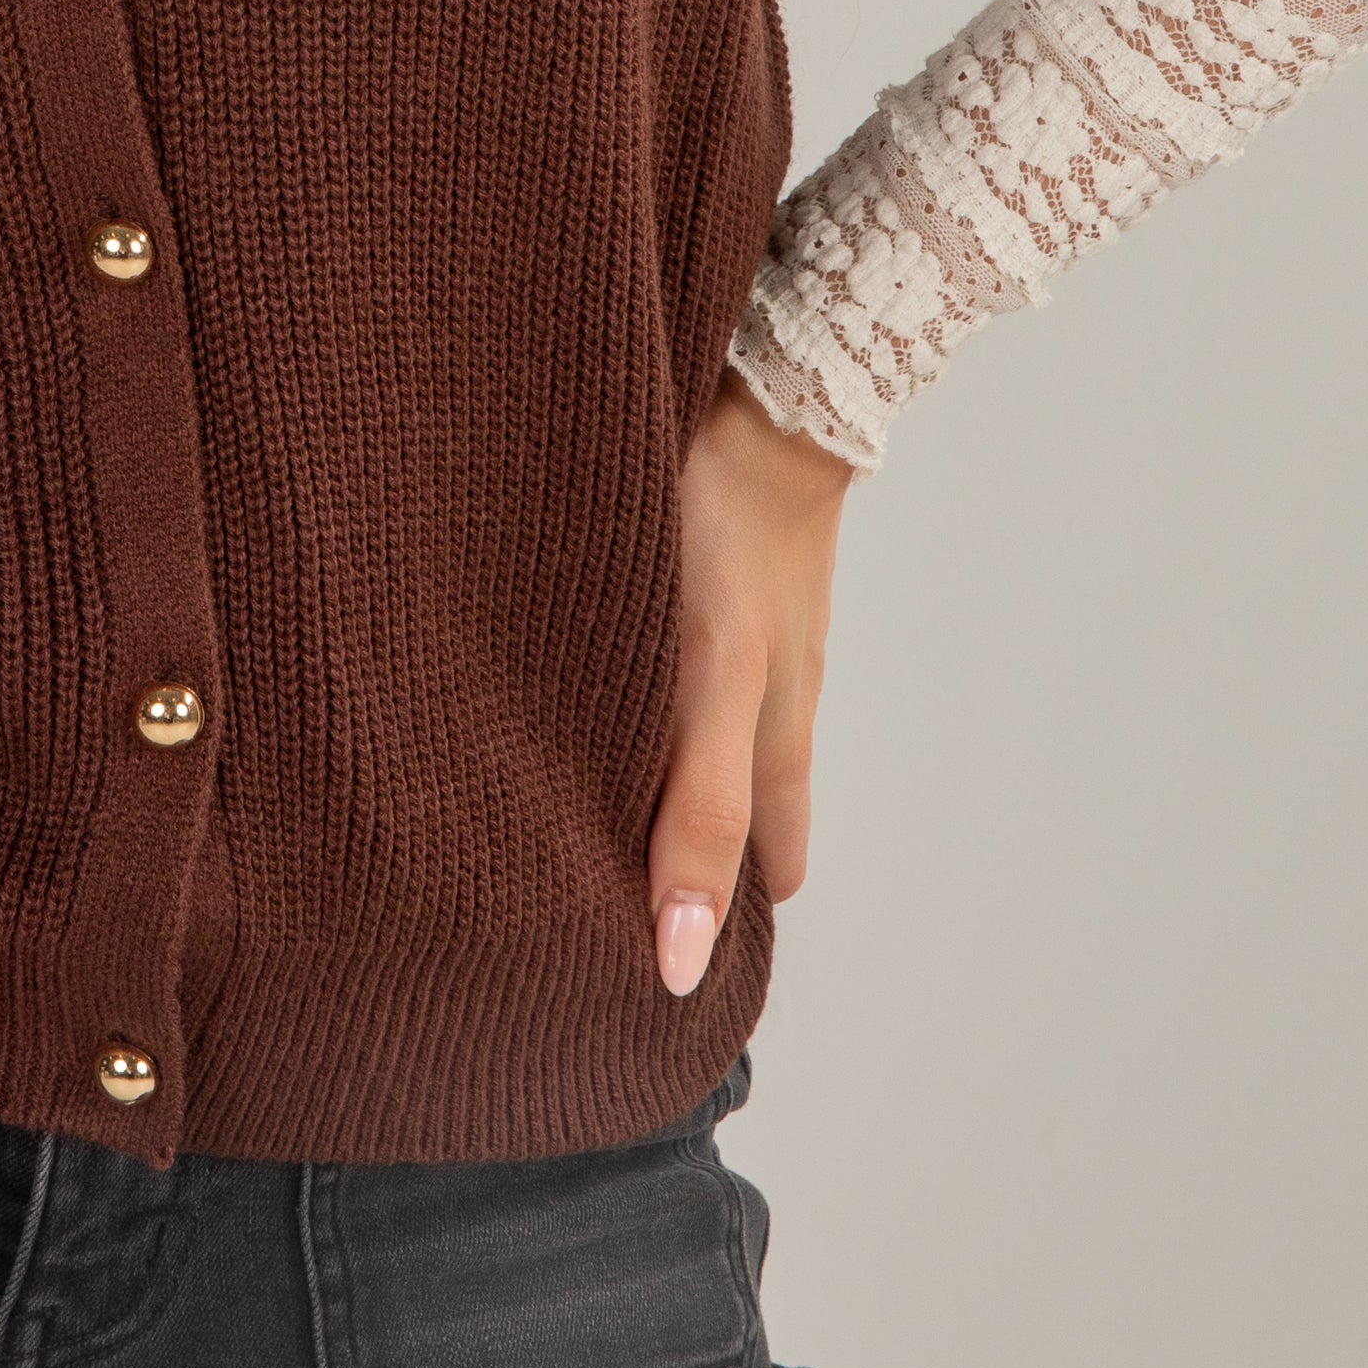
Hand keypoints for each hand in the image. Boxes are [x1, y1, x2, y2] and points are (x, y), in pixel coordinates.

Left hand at [646, 371, 852, 997]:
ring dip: (670, 766)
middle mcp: (769, 692)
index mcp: (773, 740)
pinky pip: (691, 653)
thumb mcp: (713, 685)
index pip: (765, 869)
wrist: (763, 392)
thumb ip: (699, 809)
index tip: (669, 975)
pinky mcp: (717, 568)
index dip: (726, 922)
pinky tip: (606, 671)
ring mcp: (751, 627)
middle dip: (698, 856)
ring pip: (715, 725)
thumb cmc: (734, 537)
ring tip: (593, 796)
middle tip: (625, 898)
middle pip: (743, 804)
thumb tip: (680, 950)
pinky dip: (657, 688)